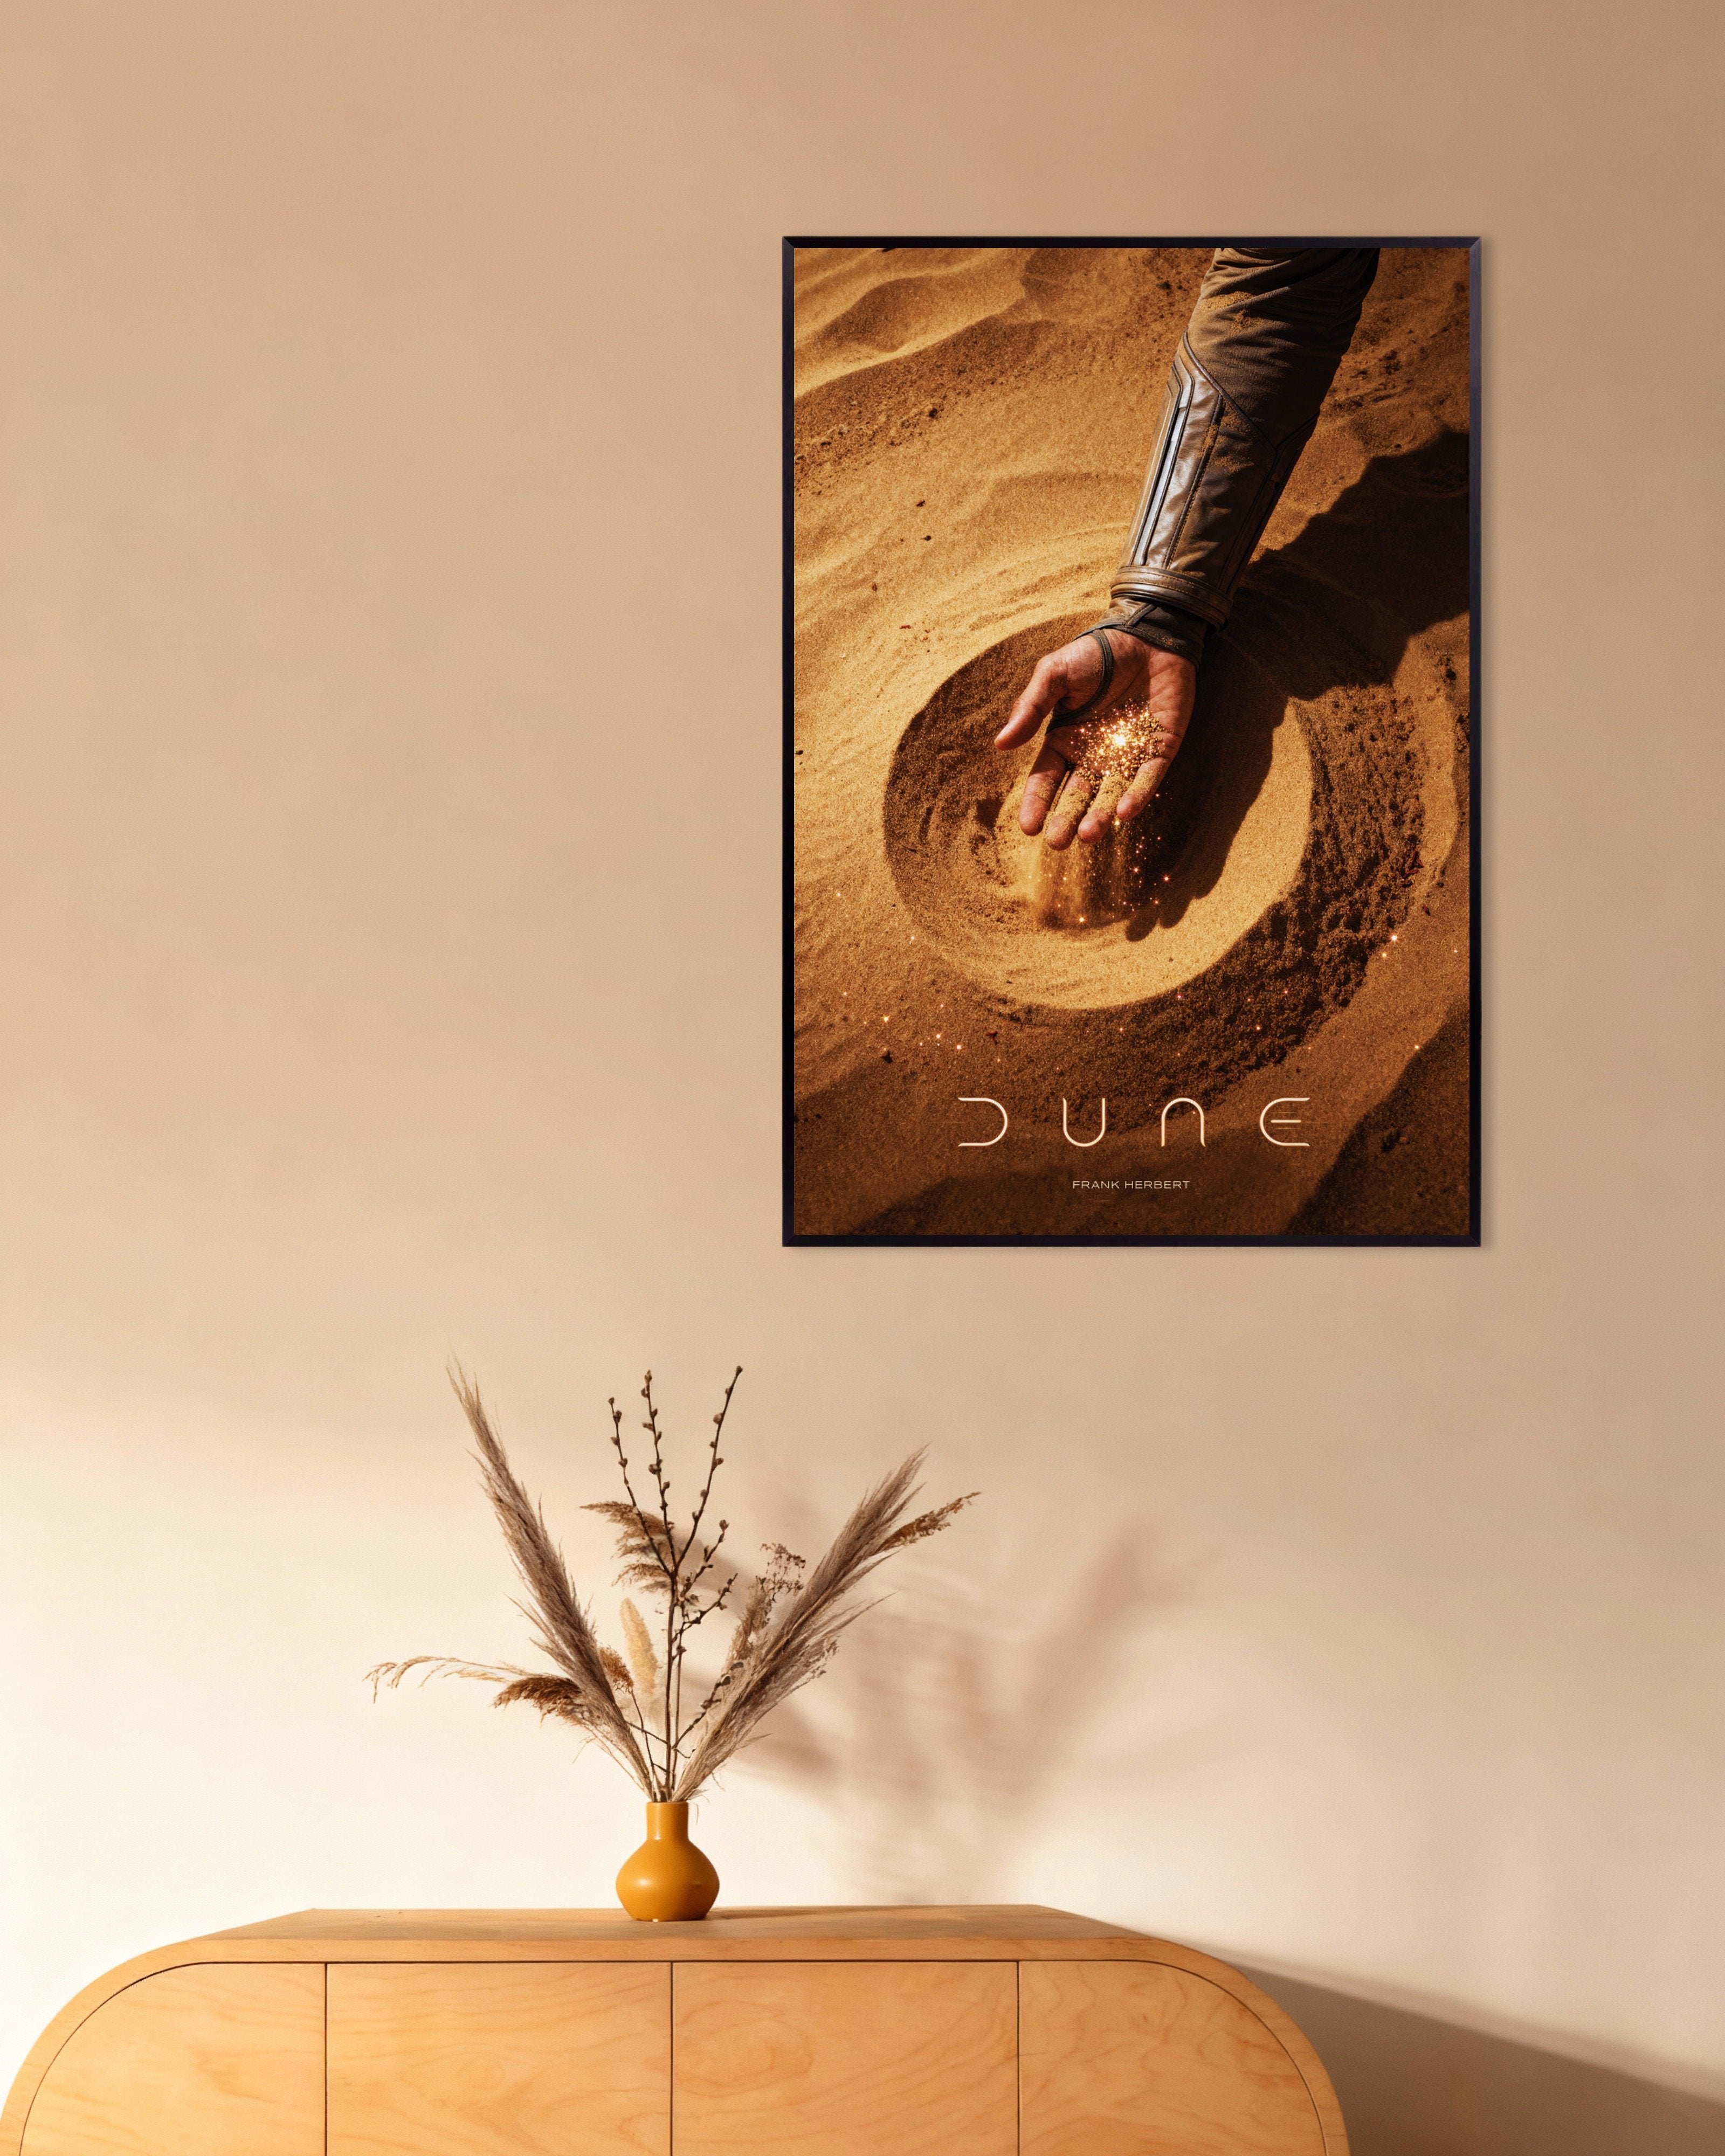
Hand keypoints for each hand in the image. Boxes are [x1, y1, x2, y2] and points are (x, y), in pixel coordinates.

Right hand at [994, 631, 1196, 849]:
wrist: (1145, 634)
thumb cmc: (1095, 654)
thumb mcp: (1054, 674)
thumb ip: (1031, 708)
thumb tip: (1000, 745)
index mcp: (1065, 740)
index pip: (1046, 780)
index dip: (1037, 803)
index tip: (1028, 828)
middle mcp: (1094, 755)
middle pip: (1077, 795)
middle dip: (1067, 820)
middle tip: (1059, 842)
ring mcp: (1127, 754)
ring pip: (1112, 793)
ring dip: (1100, 815)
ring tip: (1089, 834)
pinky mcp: (1159, 749)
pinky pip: (1147, 778)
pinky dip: (1138, 795)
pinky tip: (1126, 813)